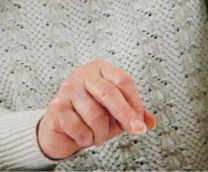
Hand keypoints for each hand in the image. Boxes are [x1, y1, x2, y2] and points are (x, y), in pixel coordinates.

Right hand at [37, 60, 155, 160]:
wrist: (60, 128)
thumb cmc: (88, 115)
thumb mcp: (114, 113)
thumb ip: (132, 114)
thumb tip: (150, 122)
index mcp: (100, 70)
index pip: (123, 80)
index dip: (134, 102)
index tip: (140, 122)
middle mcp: (83, 74)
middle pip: (109, 92)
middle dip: (125, 114)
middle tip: (136, 129)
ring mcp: (68, 89)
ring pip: (95, 114)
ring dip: (100, 133)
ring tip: (96, 134)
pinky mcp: (57, 106)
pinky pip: (79, 127)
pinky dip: (85, 138)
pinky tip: (82, 135)